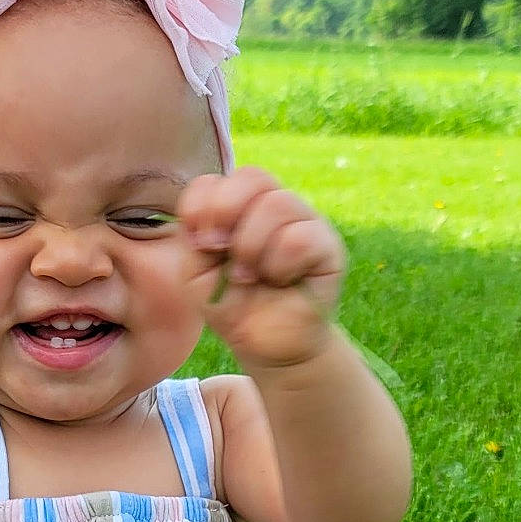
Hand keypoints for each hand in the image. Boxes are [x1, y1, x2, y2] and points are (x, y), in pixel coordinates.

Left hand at [176, 167, 347, 369]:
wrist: (265, 345)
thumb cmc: (233, 304)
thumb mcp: (197, 273)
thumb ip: (192, 236)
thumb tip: (207, 216)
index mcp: (240, 206)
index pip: (219, 179)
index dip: (202, 204)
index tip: (199, 243)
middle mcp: (275, 206)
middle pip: (252, 176)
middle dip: (225, 213)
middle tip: (220, 251)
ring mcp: (305, 222)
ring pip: (277, 203)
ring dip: (251, 245)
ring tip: (248, 276)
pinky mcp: (328, 247)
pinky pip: (300, 237)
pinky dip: (278, 264)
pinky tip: (278, 280)